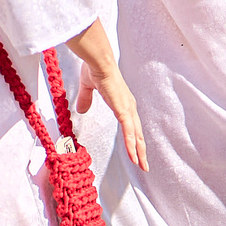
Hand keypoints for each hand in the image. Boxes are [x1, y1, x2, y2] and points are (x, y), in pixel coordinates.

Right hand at [78, 57, 149, 173]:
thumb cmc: (94, 69)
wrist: (98, 60)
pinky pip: (128, 130)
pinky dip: (131, 144)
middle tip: (144, 165)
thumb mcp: (88, 88)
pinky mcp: (123, 109)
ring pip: (135, 135)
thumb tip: (82, 110)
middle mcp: (129, 106)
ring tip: (142, 166)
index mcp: (123, 102)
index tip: (136, 152)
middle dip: (141, 150)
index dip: (134, 140)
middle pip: (137, 133)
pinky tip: (133, 156)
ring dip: (139, 151)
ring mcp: (127, 108)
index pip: (131, 126)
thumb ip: (86, 99)